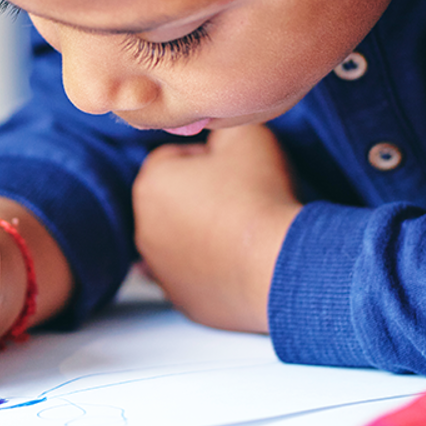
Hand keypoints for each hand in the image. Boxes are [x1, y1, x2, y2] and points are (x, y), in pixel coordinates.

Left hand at [132, 124, 301, 332]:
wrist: (282, 264)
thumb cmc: (260, 197)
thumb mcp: (244, 134)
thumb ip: (219, 124)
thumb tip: (215, 132)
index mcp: (150, 183)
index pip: (174, 157)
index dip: (210, 158)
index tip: (236, 168)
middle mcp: (144, 228)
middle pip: (175, 199)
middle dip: (203, 195)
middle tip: (243, 197)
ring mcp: (161, 269)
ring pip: (182, 238)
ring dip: (205, 232)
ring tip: (244, 231)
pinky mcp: (183, 300)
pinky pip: (194, 275)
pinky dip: (210, 268)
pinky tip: (231, 261)